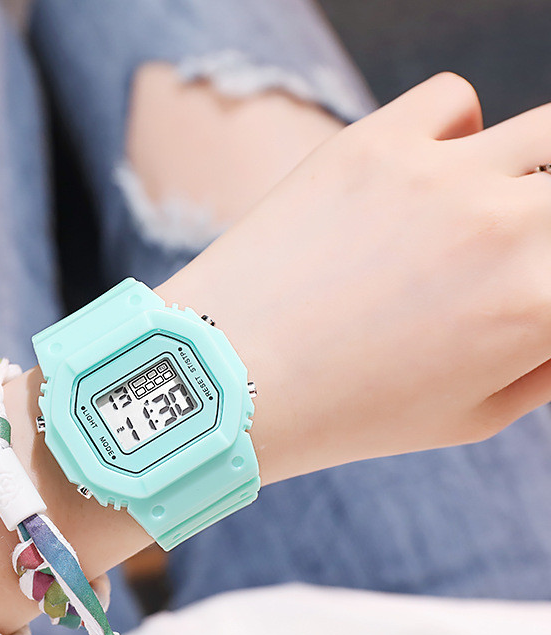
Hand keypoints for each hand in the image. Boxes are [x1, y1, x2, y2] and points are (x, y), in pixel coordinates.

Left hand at [159, 73, 550, 480]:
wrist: (233, 379)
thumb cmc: (347, 412)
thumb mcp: (470, 416)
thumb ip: (546, 362)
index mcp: (540, 306)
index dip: (546, 276)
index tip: (527, 278)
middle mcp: (506, 228)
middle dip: (545, 228)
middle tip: (508, 249)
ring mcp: (439, 175)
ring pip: (543, 133)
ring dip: (523, 173)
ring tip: (477, 213)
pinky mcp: (373, 143)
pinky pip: (454, 100)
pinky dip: (455, 133)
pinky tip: (424, 177)